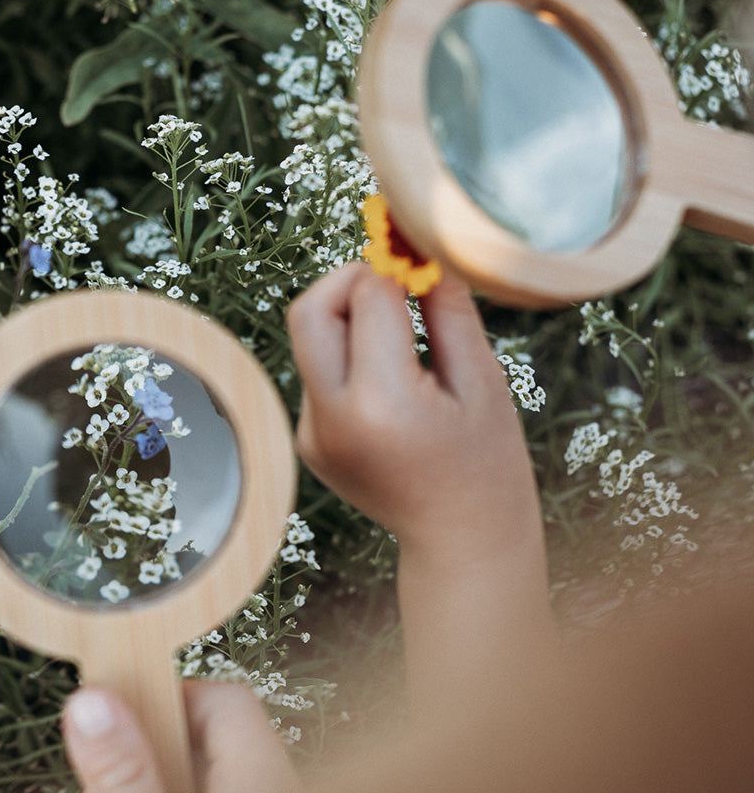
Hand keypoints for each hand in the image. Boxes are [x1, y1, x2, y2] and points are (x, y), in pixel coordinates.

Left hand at [287, 264, 552, 698]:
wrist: (460, 542)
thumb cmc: (486, 466)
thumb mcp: (482, 384)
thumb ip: (447, 312)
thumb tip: (423, 253)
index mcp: (382, 403)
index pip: (369, 297)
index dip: (394, 262)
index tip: (417, 250)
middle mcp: (331, 418)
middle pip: (310, 310)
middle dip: (348, 279)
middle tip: (394, 281)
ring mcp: (311, 434)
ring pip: (311, 340)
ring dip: (350, 321)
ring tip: (403, 344)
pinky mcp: (306, 441)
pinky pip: (318, 375)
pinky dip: (348, 360)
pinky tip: (390, 388)